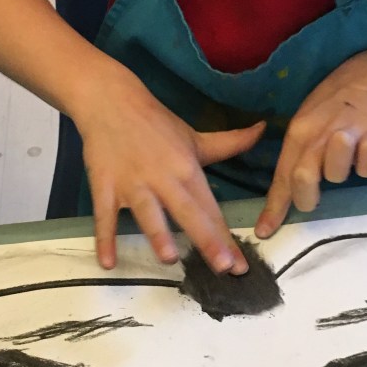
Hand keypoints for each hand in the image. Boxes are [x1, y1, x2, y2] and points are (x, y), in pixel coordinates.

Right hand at [78, 73, 264, 272]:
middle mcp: (163, 179)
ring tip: (169, 258)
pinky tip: (108, 263)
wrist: (110, 101)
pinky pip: (104, 215)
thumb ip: (230, 142)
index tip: (240, 265)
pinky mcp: (104, 185)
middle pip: (187, 212)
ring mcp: (132, 184)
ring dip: (157, 234)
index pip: (211, 208)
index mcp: (187, 169)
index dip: (226, 237)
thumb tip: (263, 130)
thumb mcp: (194, 135)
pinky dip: (104, 239)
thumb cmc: (155, 123)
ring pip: (148, 212)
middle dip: (206, 239)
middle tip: (222, 266)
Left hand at [256, 49, 366, 237]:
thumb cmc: (333, 112)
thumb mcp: (307, 131)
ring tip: (347, 160)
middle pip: (304, 176)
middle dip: (307, 196)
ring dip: (340, 173)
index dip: (273, 207)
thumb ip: (293, 168)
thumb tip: (275, 211)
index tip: (263, 232)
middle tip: (314, 200)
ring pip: (336, 173)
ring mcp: (348, 133)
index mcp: (298, 134)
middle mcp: (320, 133)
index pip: (282, 175)